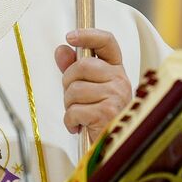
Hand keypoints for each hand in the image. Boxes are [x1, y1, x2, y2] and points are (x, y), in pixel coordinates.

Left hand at [54, 28, 132, 145]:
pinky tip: (78, 126)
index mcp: (116, 70)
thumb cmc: (99, 116)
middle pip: (82, 65)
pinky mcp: (108, 113)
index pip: (107, 42)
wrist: (111, 146)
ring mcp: (116, 95)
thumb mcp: (86, 89)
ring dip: (69, 105)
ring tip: (79, 114)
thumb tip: (61, 50)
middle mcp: (120, 80)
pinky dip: (70, 121)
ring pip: (75, 89)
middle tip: (73, 98)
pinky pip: (75, 110)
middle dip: (68, 82)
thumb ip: (73, 68)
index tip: (70, 36)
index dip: (88, 35)